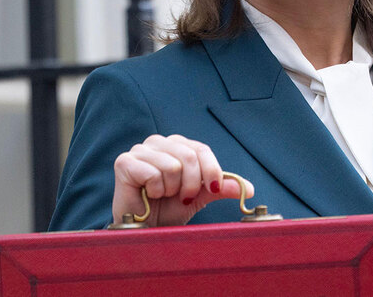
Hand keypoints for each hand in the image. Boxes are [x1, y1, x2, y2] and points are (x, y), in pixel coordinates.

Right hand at [112, 134, 253, 226]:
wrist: (145, 229)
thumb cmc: (168, 210)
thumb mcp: (199, 197)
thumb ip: (219, 188)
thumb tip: (247, 188)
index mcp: (178, 146)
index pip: (202, 150)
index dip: (211, 171)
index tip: (212, 190)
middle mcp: (159, 142)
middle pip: (190, 156)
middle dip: (191, 185)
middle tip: (182, 198)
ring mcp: (141, 150)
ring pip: (173, 165)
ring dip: (171, 189)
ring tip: (162, 195)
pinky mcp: (125, 162)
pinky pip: (153, 173)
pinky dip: (156, 190)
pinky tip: (149, 194)